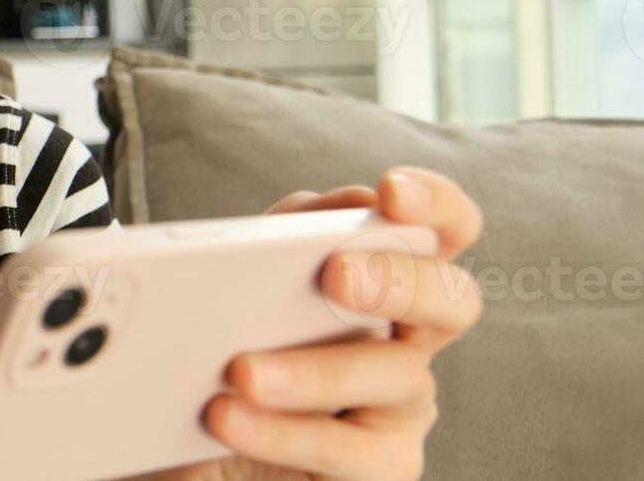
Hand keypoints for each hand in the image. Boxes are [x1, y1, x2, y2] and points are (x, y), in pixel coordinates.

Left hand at [142, 167, 483, 480]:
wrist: (190, 440)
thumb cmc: (221, 354)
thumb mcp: (237, 287)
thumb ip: (272, 242)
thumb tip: (304, 216)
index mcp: (387, 279)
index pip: (444, 229)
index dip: (436, 204)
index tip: (390, 191)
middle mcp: (411, 339)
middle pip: (453, 301)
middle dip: (400, 280)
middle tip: (337, 274)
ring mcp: (402, 407)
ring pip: (396, 378)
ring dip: (316, 371)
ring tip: (240, 371)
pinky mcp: (382, 467)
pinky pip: (347, 451)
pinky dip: (283, 432)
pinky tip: (225, 417)